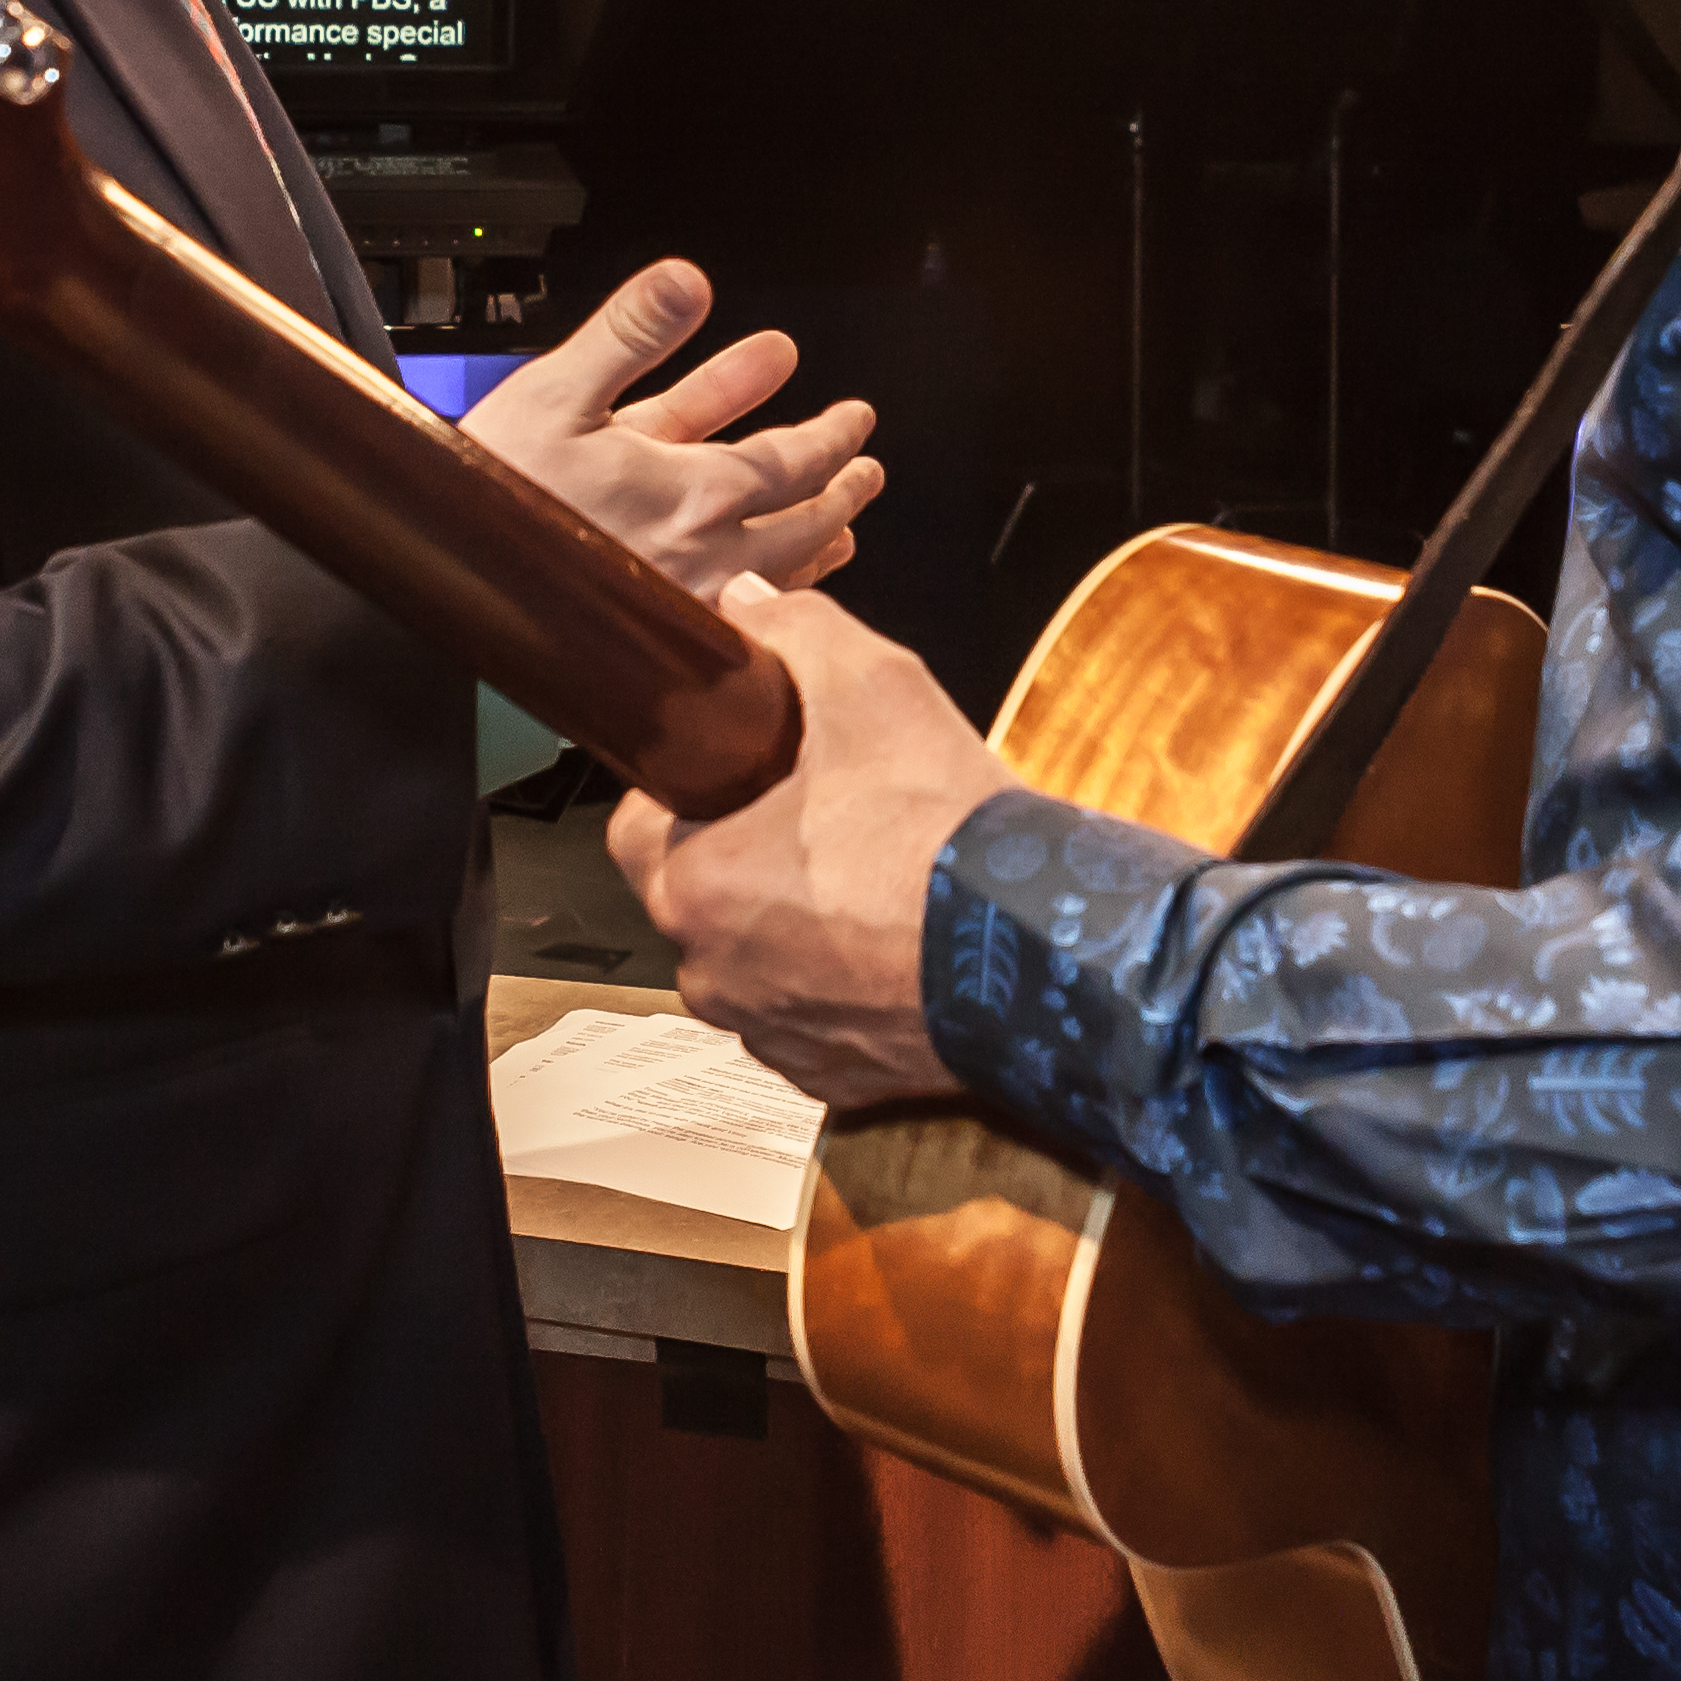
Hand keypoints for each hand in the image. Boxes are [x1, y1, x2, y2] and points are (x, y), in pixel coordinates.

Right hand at [463, 262, 878, 600]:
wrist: (444, 596)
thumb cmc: (490, 497)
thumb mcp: (557, 391)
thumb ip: (631, 334)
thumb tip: (688, 281)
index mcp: (694, 493)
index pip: (794, 462)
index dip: (833, 438)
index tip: (857, 419)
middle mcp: (706, 557)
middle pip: (803, 523)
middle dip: (841, 489)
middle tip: (866, 469)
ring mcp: (687, 604)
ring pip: (779, 577)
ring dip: (820, 545)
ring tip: (843, 532)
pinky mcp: (660, 639)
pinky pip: (744, 618)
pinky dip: (776, 597)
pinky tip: (775, 590)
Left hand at [609, 580, 1017, 1109]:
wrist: (1042, 950)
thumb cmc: (944, 830)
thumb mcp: (872, 685)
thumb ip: (795, 631)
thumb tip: (744, 603)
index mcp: (694, 884)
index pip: (637, 826)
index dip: (687, 785)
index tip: (741, 765)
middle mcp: (714, 974)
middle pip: (699, 895)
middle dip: (746, 855)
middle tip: (821, 814)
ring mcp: (773, 1035)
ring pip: (757, 961)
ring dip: (794, 925)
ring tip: (871, 878)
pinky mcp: (833, 1077)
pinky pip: (813, 1019)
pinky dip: (843, 986)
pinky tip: (897, 943)